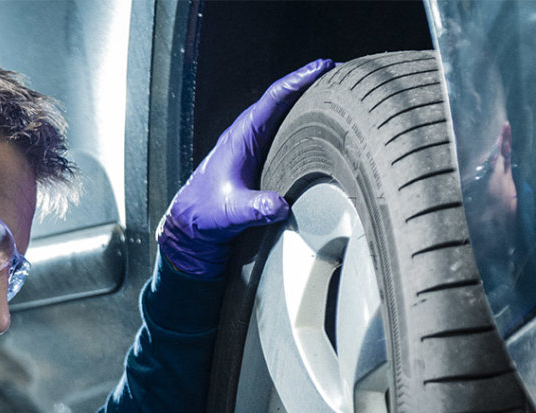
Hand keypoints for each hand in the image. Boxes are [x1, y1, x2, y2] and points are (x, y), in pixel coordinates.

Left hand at [157, 58, 333, 278]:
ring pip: (285, 114)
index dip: (299, 81)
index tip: (323, 66)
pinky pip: (284, 132)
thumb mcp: (232, 212)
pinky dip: (303, 123)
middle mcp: (248, 134)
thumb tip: (281, 205)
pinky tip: (321, 125)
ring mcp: (254, 144)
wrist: (192, 222)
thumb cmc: (206, 213)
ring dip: (309, 102)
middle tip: (343, 72)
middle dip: (312, 83)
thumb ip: (255, 208)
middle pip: (284, 99)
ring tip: (339, 92)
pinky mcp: (258, 157)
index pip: (274, 99)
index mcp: (241, 136)